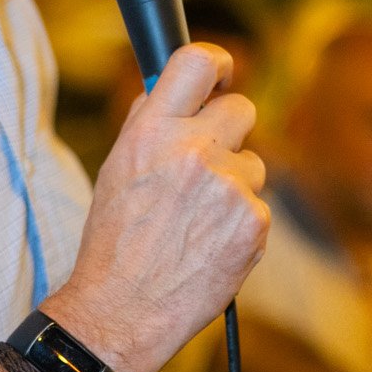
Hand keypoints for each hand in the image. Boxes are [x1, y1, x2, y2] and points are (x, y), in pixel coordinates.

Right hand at [47, 45, 269, 371]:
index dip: (217, 62)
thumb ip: (146, 124)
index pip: (198, 61)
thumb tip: (169, 88)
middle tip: (208, 161)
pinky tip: (209, 245)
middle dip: (229, 131)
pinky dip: (240, 224)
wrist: (122, 309)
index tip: (220, 74)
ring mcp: (229, 187)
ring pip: (253, 164)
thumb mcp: (116, 170)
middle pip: (241, 108)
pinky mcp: (254, 223)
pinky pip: (258, 206)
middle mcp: (193, 151)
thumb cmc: (113, 243)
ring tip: (197, 221)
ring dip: (234, 185)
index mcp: (151, 130)